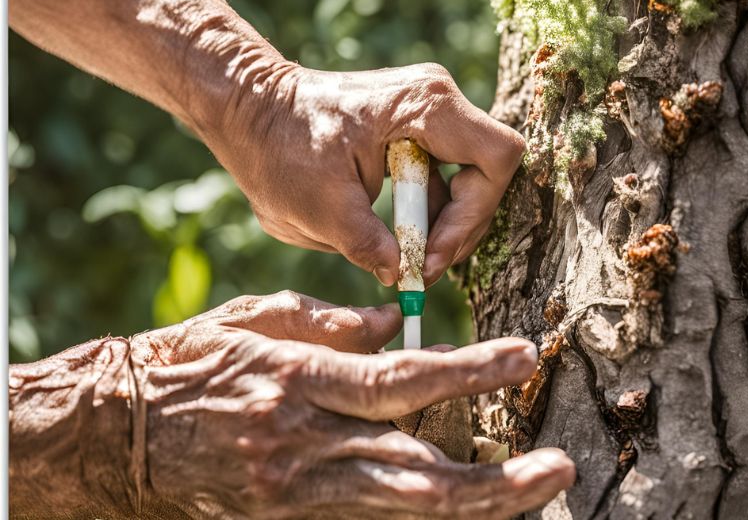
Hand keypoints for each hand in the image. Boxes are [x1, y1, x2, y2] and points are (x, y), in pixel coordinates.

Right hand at [131, 291, 574, 517]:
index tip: (522, 356)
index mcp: (298, 379)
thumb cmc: (190, 361)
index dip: (468, 371)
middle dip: (496, 476)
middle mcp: (303, 443)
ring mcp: (295, 492)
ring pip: (402, 508)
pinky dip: (419, 514)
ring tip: (532, 491)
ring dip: (474, 505)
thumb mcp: (256, 318)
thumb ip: (329, 321)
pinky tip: (462, 504)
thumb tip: (391, 323)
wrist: (119, 432)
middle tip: (558, 467)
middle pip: (416, 467)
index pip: (400, 380)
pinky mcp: (287, 518)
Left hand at [205, 64, 525, 286]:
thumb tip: (403, 275)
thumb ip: (369, 245)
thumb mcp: (320, 207)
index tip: (431, 252)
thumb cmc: (279, 145)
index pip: (496, 158)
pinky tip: (395, 237)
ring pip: (466, 183)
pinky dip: (424, 214)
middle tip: (418, 270)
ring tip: (403, 261)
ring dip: (440, 227)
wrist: (250, 110)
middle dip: (457, 229)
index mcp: (425, 105)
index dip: (475, 214)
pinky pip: (441, 180)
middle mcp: (437, 101)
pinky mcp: (414, 132)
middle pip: (486, 175)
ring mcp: (427, 115)